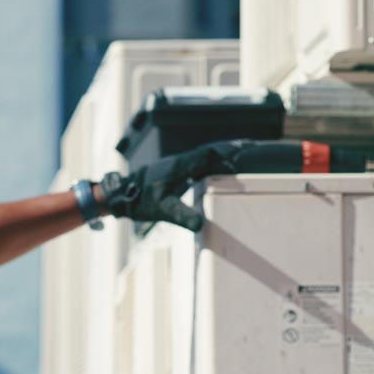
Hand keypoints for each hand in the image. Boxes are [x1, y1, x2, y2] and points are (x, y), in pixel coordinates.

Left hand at [98, 140, 249, 231]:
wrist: (121, 195)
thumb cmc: (141, 200)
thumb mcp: (163, 210)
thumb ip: (182, 216)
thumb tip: (200, 225)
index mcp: (181, 166)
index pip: (210, 154)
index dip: (229, 152)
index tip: (248, 150)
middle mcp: (181, 161)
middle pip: (211, 150)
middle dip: (231, 149)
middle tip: (252, 147)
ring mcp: (178, 164)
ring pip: (204, 154)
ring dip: (222, 154)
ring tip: (243, 155)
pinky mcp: (175, 170)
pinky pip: (198, 161)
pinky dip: (213, 161)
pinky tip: (220, 167)